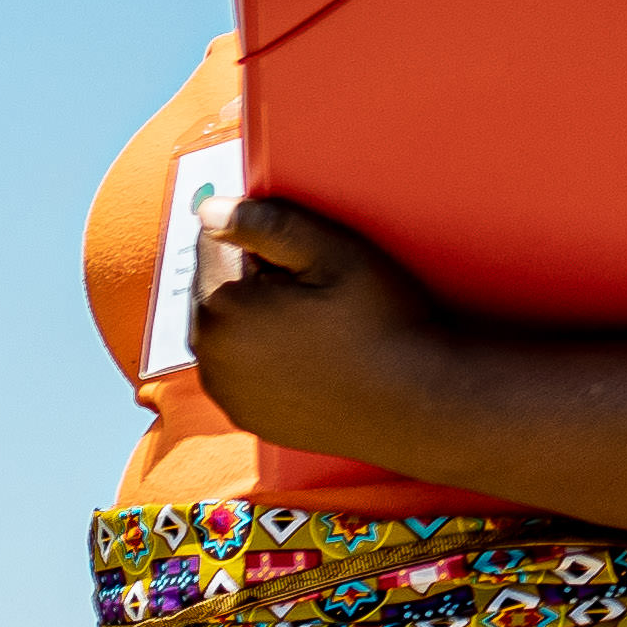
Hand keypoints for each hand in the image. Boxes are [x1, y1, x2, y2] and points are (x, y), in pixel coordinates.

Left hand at [184, 194, 451, 446]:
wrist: (417, 403)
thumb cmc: (381, 323)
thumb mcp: (335, 254)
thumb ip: (267, 223)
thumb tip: (209, 208)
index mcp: (222, 308)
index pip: (213, 243)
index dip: (260, 240)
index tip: (304, 261)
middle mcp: (210, 356)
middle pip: (216, 289)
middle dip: (251, 280)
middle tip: (316, 295)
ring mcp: (227, 394)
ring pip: (227, 331)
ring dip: (254, 320)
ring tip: (315, 328)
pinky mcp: (248, 418)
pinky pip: (242, 372)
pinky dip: (263, 359)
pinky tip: (309, 359)